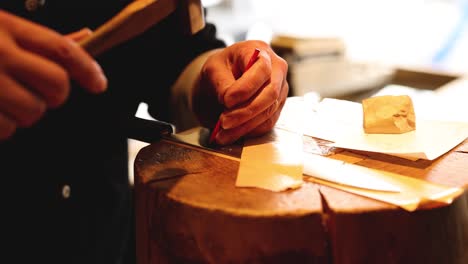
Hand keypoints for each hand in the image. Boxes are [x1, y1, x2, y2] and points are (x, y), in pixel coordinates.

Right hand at [0, 11, 106, 139]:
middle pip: (56, 85)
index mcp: (6, 28)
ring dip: (26, 112)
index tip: (99, 83)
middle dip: (56, 94)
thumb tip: (84, 37)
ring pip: (33, 112)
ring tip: (4, 98)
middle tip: (41, 90)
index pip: (63, 50)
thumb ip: (40, 38)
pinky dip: (1, 126)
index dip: (89, 69)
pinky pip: (4, 129)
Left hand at [193, 40, 288, 144]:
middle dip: (246, 111)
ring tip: (222, 134)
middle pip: (270, 93)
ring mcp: (280, 89)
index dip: (246, 88)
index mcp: (260, 51)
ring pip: (269, 112)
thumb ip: (222, 83)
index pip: (262, 69)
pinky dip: (249, 132)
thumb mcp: (214, 69)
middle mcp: (276, 69)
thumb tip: (231, 103)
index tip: (226, 101)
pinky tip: (231, 135)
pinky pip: (268, 123)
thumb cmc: (221, 69)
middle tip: (223, 122)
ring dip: (245, 126)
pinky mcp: (277, 107)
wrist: (224, 77)